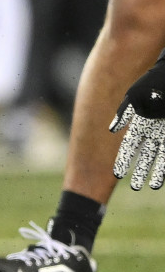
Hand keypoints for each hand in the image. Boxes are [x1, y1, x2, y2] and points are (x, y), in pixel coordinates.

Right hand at [111, 59, 164, 189]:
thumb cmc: (153, 84)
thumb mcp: (134, 97)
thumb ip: (124, 113)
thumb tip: (112, 130)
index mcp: (140, 124)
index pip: (129, 146)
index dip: (124, 160)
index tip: (118, 174)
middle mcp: (152, 131)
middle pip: (145, 155)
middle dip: (141, 171)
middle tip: (136, 187)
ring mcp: (164, 133)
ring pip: (160, 156)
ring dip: (157, 171)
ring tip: (153, 186)